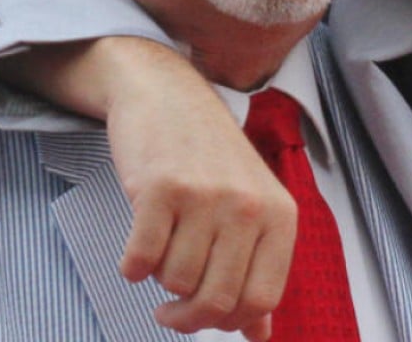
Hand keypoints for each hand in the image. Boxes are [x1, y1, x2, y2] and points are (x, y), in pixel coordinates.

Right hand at [0, 36, 295, 339]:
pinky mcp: (160, 188)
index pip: (262, 298)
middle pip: (217, 300)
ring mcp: (204, 196)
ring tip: (162, 251)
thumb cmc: (210, 155)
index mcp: (279, 214)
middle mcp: (247, 205)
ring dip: (160, 281)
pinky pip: (141, 260)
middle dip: (187, 318)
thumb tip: (259, 335)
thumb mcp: (250, 205)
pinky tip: (136, 250)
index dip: (229, 321)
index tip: (206, 317)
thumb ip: (257, 268)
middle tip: (170, 312)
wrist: (168, 94)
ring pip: (176, 282)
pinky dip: (132, 267)